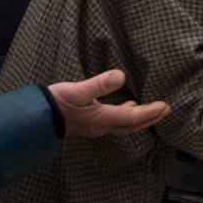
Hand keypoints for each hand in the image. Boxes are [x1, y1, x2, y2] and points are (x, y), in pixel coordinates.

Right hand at [48, 69, 169, 137]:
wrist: (36, 117)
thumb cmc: (56, 103)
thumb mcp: (78, 90)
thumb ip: (99, 84)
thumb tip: (120, 76)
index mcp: (102, 118)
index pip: (133, 118)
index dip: (150, 112)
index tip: (165, 106)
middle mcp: (102, 126)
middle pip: (132, 125)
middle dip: (150, 118)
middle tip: (166, 110)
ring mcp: (95, 126)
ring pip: (124, 125)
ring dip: (140, 118)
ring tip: (152, 109)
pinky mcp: (89, 123)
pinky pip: (115, 122)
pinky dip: (127, 116)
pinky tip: (127, 107)